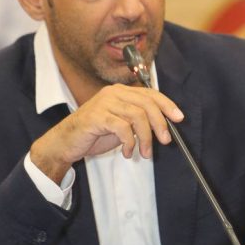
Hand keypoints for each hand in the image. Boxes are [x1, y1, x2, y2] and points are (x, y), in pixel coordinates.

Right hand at [29, 83, 183, 183]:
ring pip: (137, 117)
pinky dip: (130, 143)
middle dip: (160, 124)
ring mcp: (104, 103)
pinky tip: (127, 153)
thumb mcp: (121, 125)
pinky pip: (123, 128)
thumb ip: (138, 121)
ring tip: (144, 153)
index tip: (179, 118)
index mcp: (120, 91)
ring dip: (145, 138)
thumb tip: (163, 126)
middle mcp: (113, 93)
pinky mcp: (97, 117)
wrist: (66, 142)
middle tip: (165, 141)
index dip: (167, 105)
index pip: (150, 94)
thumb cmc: (94, 134)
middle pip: (147, 104)